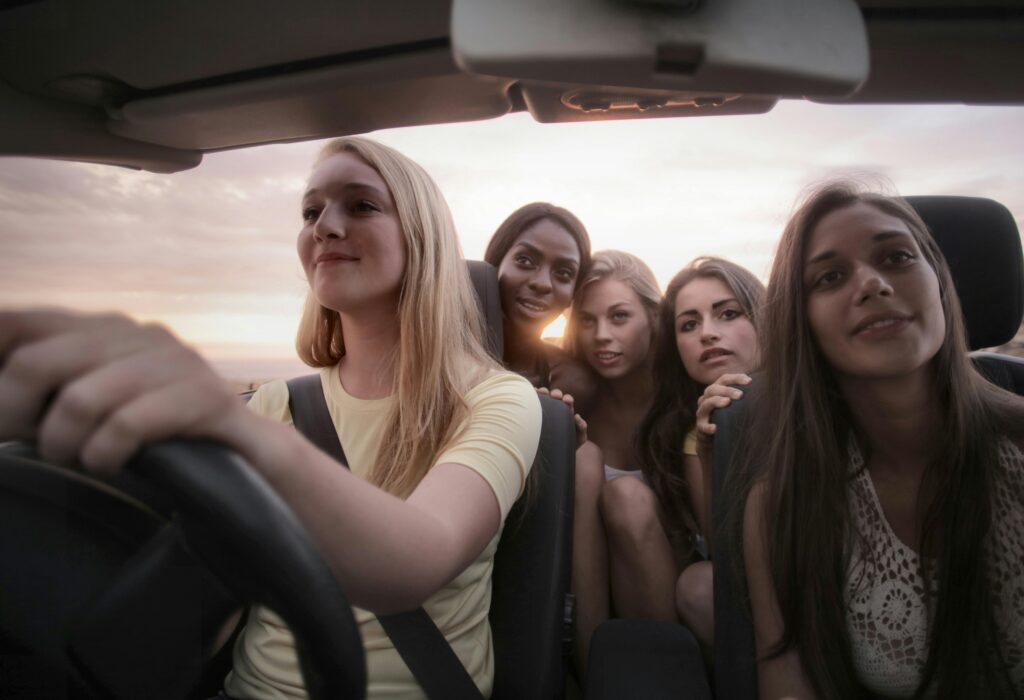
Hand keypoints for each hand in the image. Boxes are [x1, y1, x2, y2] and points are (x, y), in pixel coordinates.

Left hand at [0, 309, 250, 474]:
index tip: (0, 414)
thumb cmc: (163, 432)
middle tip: (21, 443)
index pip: (18, 323)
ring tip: (74, 459)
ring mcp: (174, 362)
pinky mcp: (203, 398)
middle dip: (12, 416)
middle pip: (35, 363)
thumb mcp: (102, 398)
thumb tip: (0, 397)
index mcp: (106, 328)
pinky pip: (126, 425)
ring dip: (62, 445)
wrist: (250, 454)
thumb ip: (52, 385)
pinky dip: (105, 454)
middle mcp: (138, 334)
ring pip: (78, 400)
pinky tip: (110, 463)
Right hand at [537, 386, 587, 447]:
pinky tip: (530, 393)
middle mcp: (556, 408)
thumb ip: (582, 428)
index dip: (567, 399)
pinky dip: (531, 394)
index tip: (566, 401)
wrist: (556, 453)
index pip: (567, 401)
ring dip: (543, 392)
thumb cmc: (569, 444)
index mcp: (567, 412)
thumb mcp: (579, 438)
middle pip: (555, 396)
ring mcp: (544, 409)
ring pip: (543, 396)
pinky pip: (532, 401)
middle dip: (556, 393)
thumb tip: (577, 416)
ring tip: (542, 392)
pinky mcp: (534, 413)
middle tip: (555, 396)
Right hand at [695, 373, 751, 440]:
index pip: (724, 379)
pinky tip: (715, 428)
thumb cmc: (728, 418)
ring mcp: (702, 413)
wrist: (714, 438)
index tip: (750, 381)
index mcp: (716, 391)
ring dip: (716, 401)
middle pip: (713, 389)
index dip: (736, 378)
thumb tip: (765, 388)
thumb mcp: (735, 405)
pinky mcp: (700, 427)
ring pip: (706, 403)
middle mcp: (706, 399)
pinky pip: (702, 426)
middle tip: (740, 395)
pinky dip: (708, 426)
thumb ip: (743, 396)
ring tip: (727, 402)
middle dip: (727, 390)